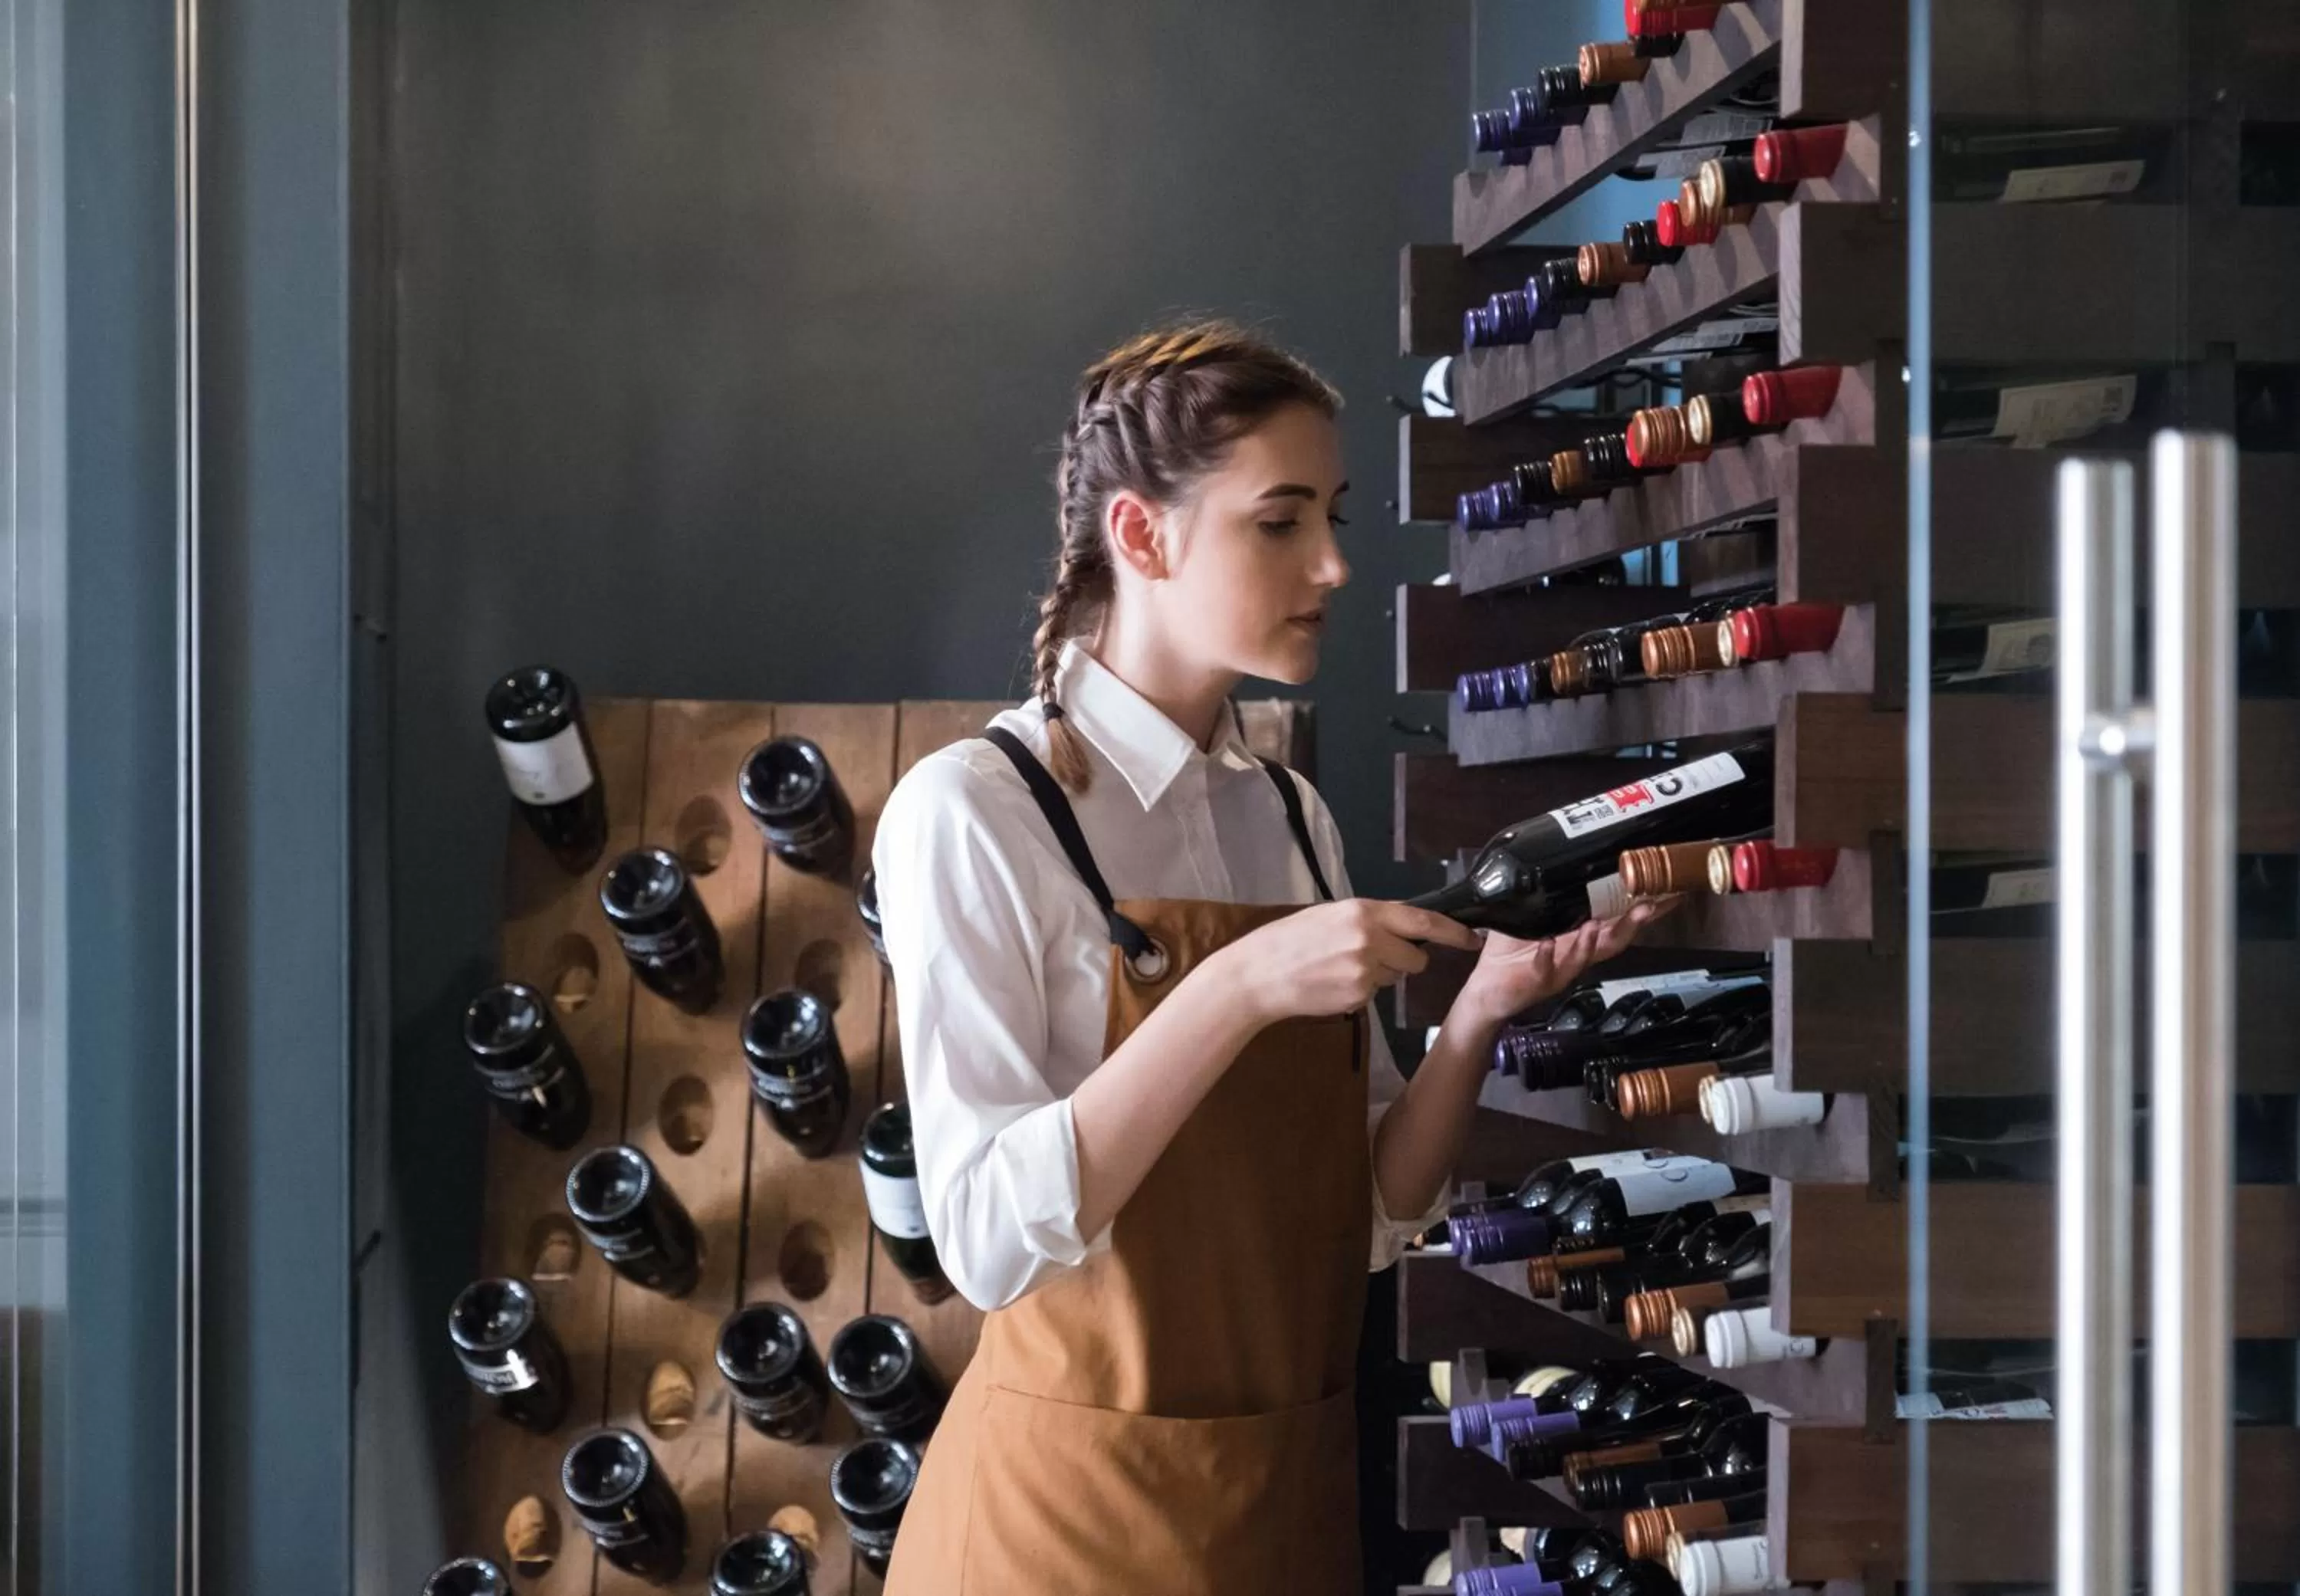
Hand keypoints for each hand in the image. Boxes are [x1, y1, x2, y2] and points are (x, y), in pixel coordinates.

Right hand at [1206, 898, 1482, 1027]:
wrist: (1257, 976)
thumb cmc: (1288, 941)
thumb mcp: (1330, 916)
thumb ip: (1368, 920)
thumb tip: (1402, 928)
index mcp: (1363, 912)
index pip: (1423, 921)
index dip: (1453, 932)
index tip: (1473, 938)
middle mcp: (1370, 939)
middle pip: (1415, 958)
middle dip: (1404, 961)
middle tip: (1373, 958)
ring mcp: (1365, 971)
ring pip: (1394, 978)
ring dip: (1380, 976)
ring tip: (1340, 969)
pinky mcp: (1358, 997)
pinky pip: (1373, 995)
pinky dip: (1359, 991)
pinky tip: (1331, 984)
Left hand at [1450, 897, 1676, 1033]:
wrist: (1487, 989)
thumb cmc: (1511, 953)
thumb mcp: (1531, 918)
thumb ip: (1547, 895)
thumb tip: (1556, 855)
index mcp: (1580, 938)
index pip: (1617, 923)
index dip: (1642, 911)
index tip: (1667, 895)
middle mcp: (1577, 955)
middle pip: (1612, 942)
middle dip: (1631, 926)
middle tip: (1647, 907)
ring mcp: (1559, 970)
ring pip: (1584, 958)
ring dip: (1590, 942)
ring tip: (1595, 925)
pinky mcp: (1535, 982)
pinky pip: (1544, 969)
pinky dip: (1546, 957)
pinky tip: (1547, 944)